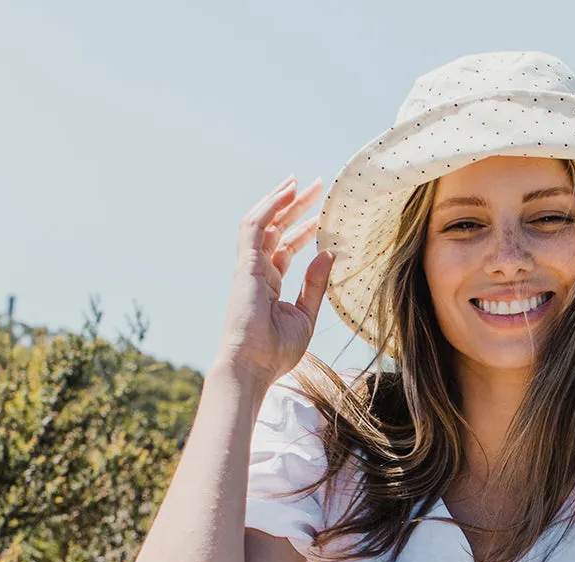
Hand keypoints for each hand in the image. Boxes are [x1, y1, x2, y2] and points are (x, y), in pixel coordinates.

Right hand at [214, 174, 334, 385]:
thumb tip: (329, 253)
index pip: (286, 249)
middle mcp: (258, 272)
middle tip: (317, 188)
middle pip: (276, 230)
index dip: (302, 230)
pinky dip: (271, 206)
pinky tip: (288, 192)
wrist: (253, 366)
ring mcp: (249, 267)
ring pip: (264, 222)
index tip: (321, 216)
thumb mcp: (306, 315)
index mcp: (269, 284)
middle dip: (295, 208)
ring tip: (301, 183)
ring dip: (282, 200)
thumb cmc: (276, 351)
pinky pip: (255, 225)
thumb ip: (315, 284)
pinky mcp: (245, 264)